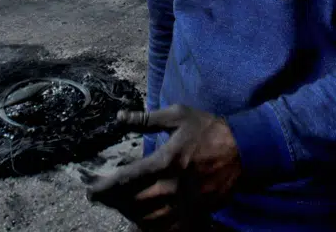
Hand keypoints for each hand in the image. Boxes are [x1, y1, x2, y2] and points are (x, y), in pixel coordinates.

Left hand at [85, 105, 241, 230]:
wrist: (244, 149)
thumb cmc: (208, 129)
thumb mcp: (178, 115)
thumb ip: (146, 119)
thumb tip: (119, 117)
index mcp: (166, 161)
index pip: (127, 179)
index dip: (104, 188)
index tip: (91, 192)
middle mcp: (173, 186)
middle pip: (133, 203)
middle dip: (113, 203)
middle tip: (101, 199)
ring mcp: (186, 203)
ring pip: (149, 219)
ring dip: (130, 215)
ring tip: (119, 208)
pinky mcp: (197, 212)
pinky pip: (169, 227)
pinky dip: (153, 228)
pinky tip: (143, 222)